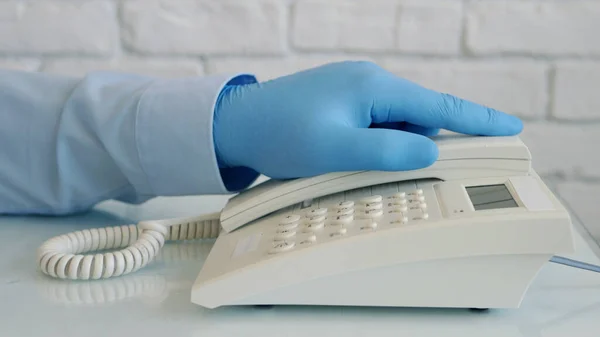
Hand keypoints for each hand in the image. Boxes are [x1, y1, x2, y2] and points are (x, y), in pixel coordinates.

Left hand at [213, 61, 522, 179]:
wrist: (238, 123)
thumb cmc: (280, 133)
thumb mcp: (336, 150)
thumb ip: (387, 151)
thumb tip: (429, 150)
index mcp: (373, 87)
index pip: (439, 104)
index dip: (477, 119)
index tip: (510, 127)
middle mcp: (368, 83)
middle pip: (420, 114)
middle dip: (432, 141)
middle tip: (434, 166)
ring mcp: (354, 91)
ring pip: (397, 121)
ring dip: (400, 144)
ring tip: (377, 167)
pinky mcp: (342, 104)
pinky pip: (376, 123)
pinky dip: (381, 142)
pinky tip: (366, 158)